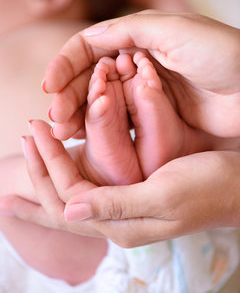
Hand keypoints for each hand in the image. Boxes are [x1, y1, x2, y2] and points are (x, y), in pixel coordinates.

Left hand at [1, 120, 239, 246]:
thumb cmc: (209, 187)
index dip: (48, 164)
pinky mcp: (132, 196)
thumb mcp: (165, 194)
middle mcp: (117, 221)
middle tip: (26, 136)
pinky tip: (64, 159)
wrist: (238, 186)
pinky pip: (91, 186)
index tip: (36, 130)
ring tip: (35, 147)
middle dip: (40, 169)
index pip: (68, 196)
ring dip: (51, 171)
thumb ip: (117, 204)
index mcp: (122, 223)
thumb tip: (67, 210)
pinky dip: (72, 170)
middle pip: (63, 201)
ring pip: (73, 195)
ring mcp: (124, 210)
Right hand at [43, 11, 239, 138]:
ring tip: (64, 132)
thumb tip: (88, 38)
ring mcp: (143, 92)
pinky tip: (86, 138)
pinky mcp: (153, 116)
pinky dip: (101, 128)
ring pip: (101, 102)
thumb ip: (129, 31)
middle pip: (90, 78)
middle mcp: (136, 64)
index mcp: (138, 38)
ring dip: (80, 115)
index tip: (50, 86)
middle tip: (56, 118)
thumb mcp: (174, 30)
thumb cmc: (222, 54)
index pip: (89, 48)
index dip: (65, 65)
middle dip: (69, 96)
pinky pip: (120, 121)